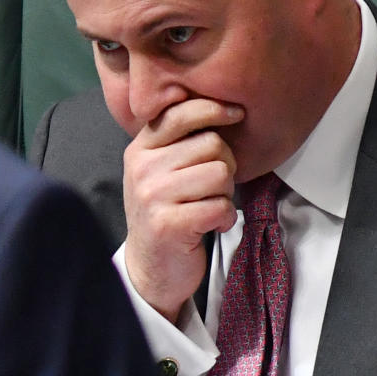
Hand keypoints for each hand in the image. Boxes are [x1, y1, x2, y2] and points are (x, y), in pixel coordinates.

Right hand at [122, 98, 241, 323]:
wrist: (150, 267)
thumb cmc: (165, 213)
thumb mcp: (159, 171)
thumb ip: (178, 141)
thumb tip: (220, 108)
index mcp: (140, 150)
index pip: (180, 114)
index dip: (214, 109)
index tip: (236, 114)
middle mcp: (142, 169)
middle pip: (211, 144)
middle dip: (225, 165)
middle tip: (214, 187)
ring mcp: (152, 197)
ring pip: (220, 174)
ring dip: (226, 193)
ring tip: (210, 205)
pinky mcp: (168, 225)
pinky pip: (220, 206)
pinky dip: (225, 218)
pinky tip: (212, 224)